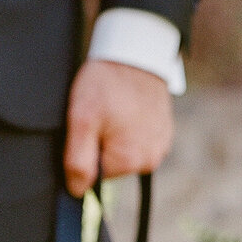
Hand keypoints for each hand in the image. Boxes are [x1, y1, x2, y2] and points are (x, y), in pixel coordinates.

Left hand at [63, 59, 174, 197]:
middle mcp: (151, 160)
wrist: (137, 49)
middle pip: (112, 166)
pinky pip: (138, 142)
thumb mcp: (82, 120)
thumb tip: (77, 191)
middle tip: (103, 115)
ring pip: (125, 154)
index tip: (90, 127)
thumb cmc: (106, 82)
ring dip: (116, 136)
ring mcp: (161, 146)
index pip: (95, 176)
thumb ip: (77, 161)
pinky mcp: (164, 133)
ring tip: (116, 109)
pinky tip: (128, 109)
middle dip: (102, 144)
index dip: (87, 152)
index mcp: (130, 161)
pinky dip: (130, 129)